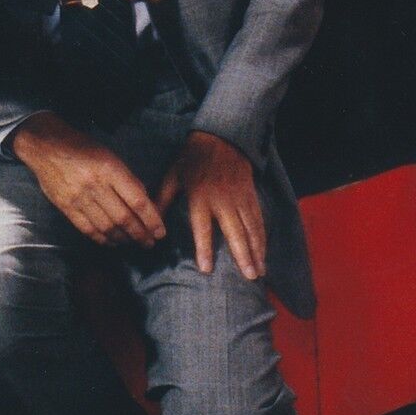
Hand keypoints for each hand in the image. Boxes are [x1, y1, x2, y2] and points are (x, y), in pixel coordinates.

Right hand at [11, 113, 165, 246]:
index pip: (138, 201)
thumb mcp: (110, 156)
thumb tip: (145, 202)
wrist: (46, 146)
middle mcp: (95, 185)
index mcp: (111, 169)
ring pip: (107, 227)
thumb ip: (127, 179)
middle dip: (140, 234)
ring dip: (123, 239)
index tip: (160, 232)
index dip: (152, 220)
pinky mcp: (65, 207)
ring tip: (133, 243)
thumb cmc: (83, 148)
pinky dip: (102, 239)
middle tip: (150, 243)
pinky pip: (87, 229)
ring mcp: (79, 198)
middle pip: (124, 218)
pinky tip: (112, 242)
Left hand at [158, 131, 264, 281]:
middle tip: (249, 277)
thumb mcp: (172, 175)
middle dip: (243, 255)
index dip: (204, 248)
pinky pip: (258, 220)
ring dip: (257, 251)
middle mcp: (223, 200)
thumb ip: (163, 200)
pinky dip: (262, 238)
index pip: (202, 227)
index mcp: (200, 196)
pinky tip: (263, 253)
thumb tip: (152, 226)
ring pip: (251, 228)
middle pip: (235, 231)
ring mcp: (240, 198)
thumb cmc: (193, 159)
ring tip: (260, 272)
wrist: (222, 137)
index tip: (207, 269)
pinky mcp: (251, 196)